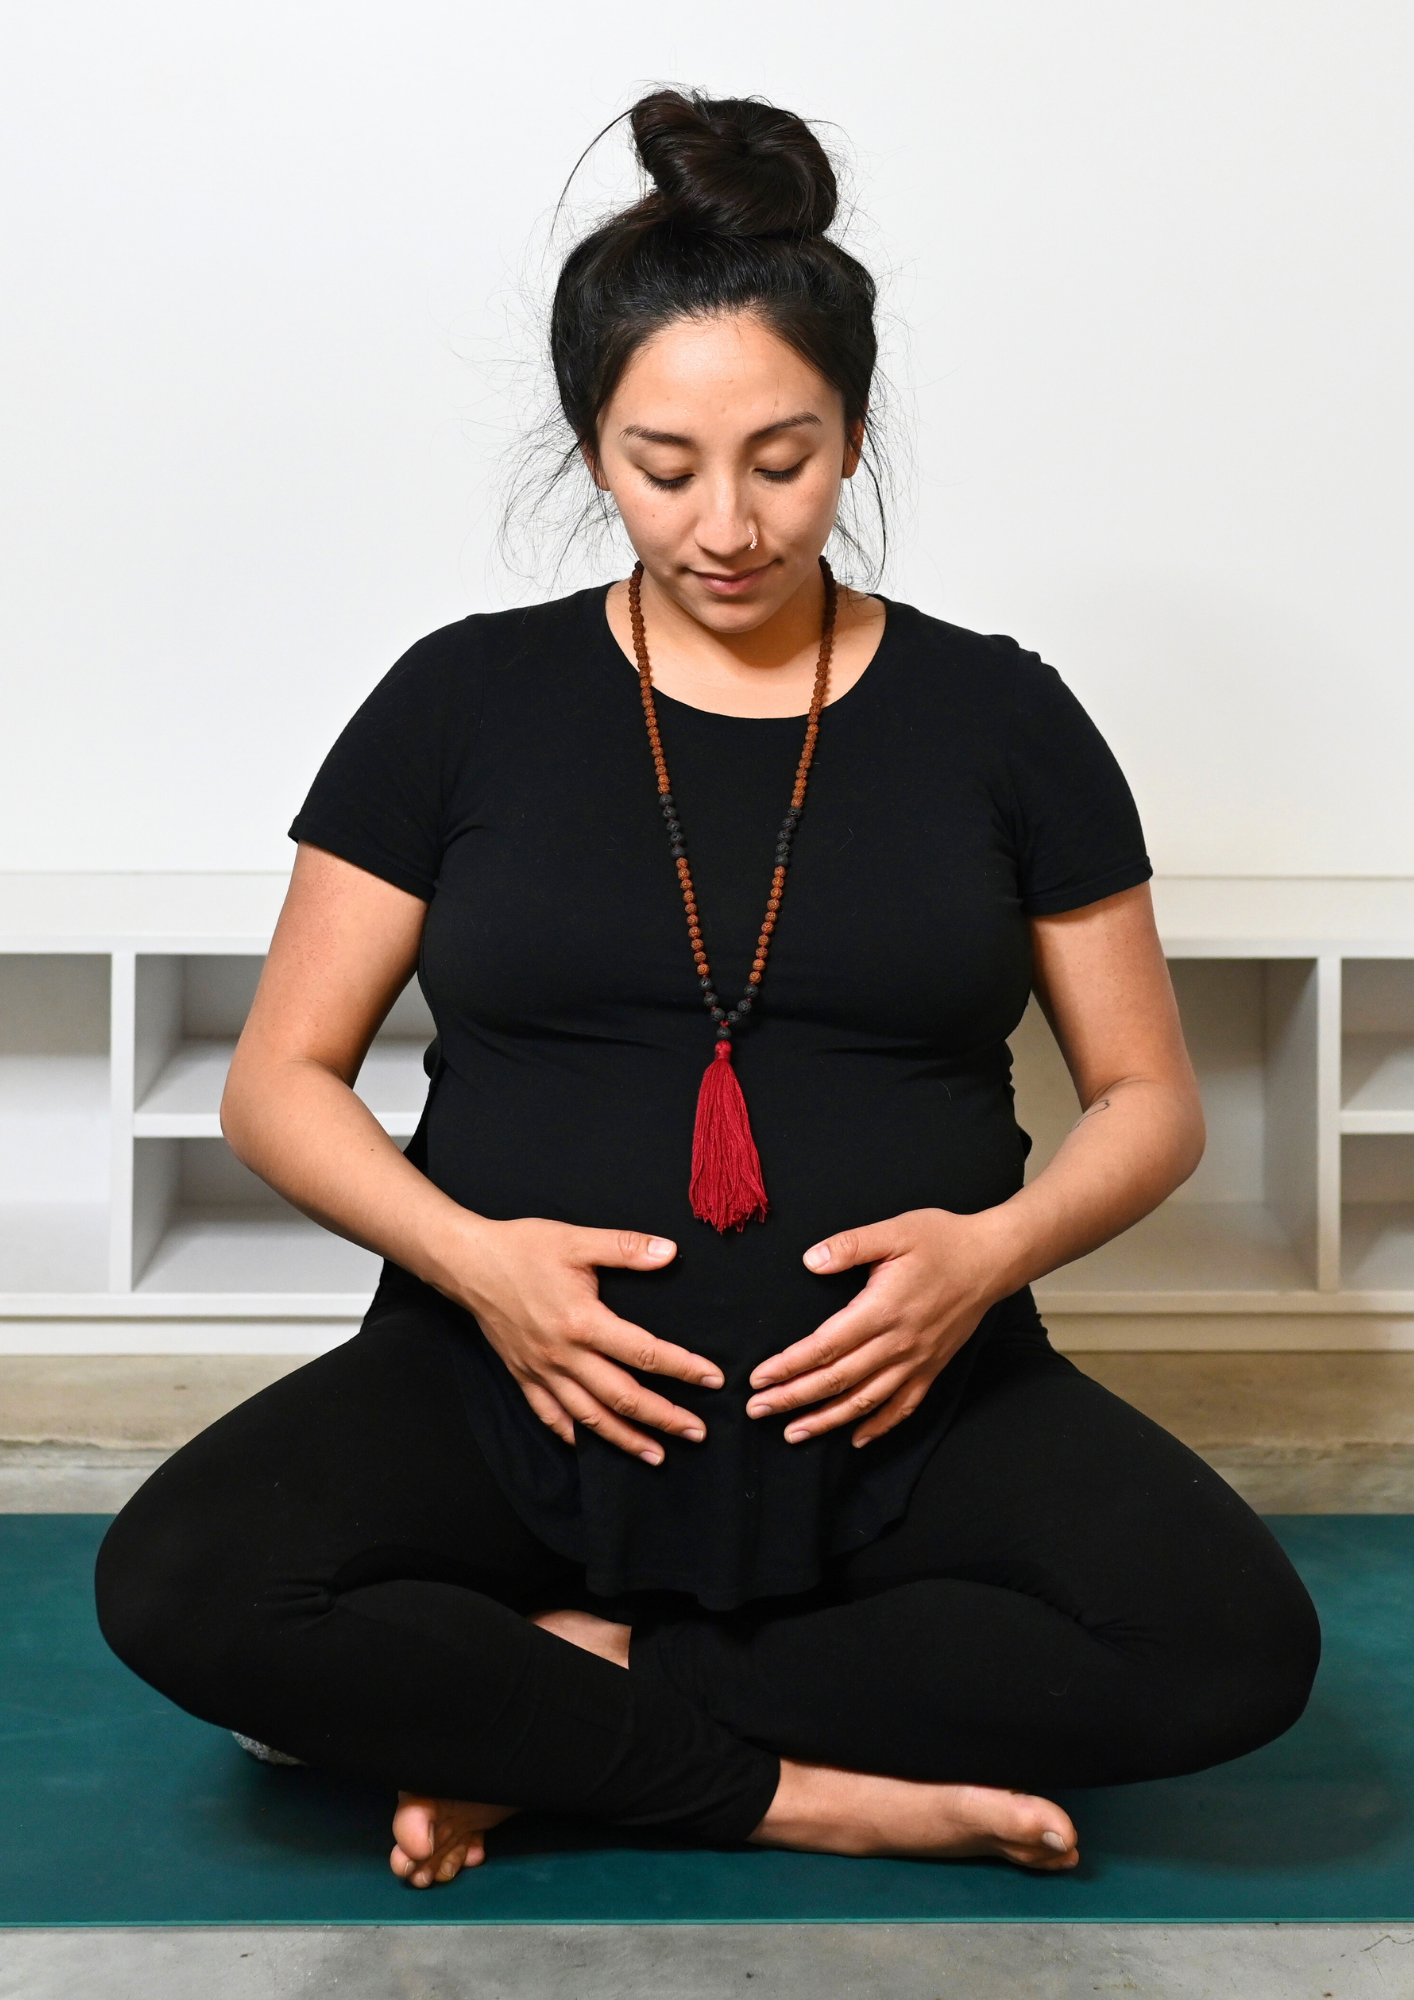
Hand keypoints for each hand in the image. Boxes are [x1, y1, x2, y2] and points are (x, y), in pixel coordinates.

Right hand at [449, 1217, 722, 1464]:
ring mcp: (541, 1371)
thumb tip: (671, 1252)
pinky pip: (550, 1416)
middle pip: (622, 1398)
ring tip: (657, 1455)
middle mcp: (563, 1356)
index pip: (644, 1354)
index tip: (714, 1379)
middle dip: (664, 1418)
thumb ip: (626, 1248)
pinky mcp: (523, 1376)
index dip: (683, 1368)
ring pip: (589, 1417)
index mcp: (583, 1323)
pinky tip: (592, 1446)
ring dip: (625, 1440)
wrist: (466, 1263)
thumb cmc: (522, 1247)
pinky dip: (573, 1435)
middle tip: (698, 1433)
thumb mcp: (576, 1239)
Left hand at [746, 1208, 1016, 1446]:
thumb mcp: (894, 1231)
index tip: (759, 1378)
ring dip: (827, 1421)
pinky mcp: (932, 1369)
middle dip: (793, 1398)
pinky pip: (903, 1407)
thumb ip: (849, 1246)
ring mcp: (917, 1361)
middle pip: (837, 1380)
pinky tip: (856, 1439)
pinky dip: (879, 1427)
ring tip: (793, 1433)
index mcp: (882, 1310)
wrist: (992, 1259)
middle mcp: (898, 1343)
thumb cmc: (942, 1241)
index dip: (789, 1366)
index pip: (825, 1347)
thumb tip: (810, 1261)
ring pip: (865, 1401)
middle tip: (757, 1410)